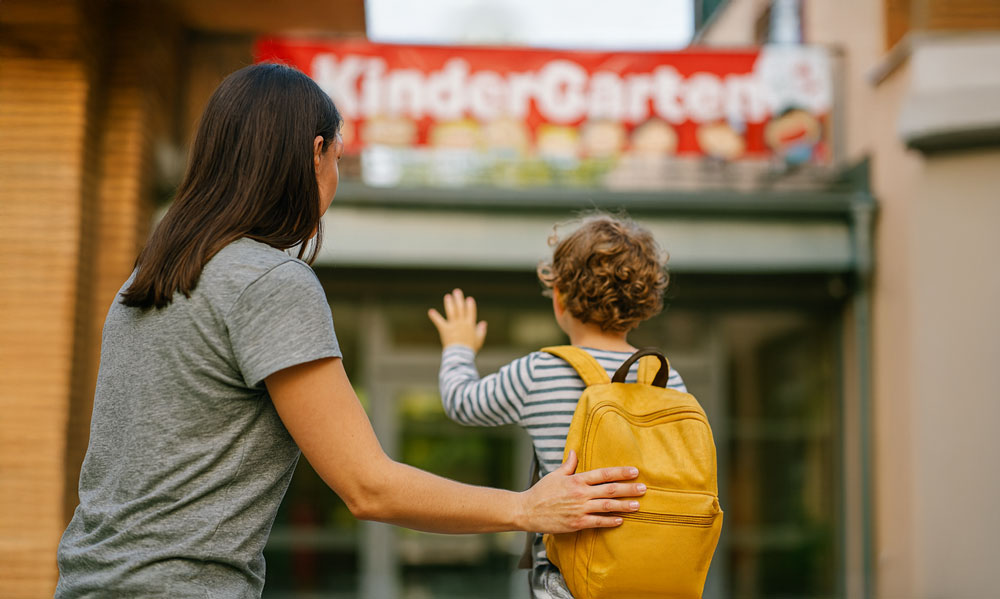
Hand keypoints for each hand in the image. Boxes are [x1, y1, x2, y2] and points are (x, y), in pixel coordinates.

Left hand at [427, 288, 487, 352]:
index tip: (469, 298)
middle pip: (460, 308)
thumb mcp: (479, 340)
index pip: (470, 312)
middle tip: (457, 291)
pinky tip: (430, 311)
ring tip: (447, 296)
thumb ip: (481, 330)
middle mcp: (461, 322)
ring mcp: (453, 325)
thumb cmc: (470, 349)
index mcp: (470, 324)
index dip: (470, 305)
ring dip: (449, 303)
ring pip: (451, 311)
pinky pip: (439, 321)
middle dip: (459, 299)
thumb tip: (484, 323)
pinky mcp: (445, 329)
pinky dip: (434, 316)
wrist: (461, 354)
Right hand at [516, 451, 645, 532]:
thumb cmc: (541, 491)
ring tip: (638, 505)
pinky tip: (621, 520)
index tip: (634, 471)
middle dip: (628, 488)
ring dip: (624, 506)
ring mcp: (579, 509)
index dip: (620, 472)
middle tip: (643, 488)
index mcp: (576, 479)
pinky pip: (597, 522)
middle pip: (609, 490)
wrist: (527, 510)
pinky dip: (610, 521)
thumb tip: (574, 452)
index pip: (603, 474)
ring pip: (607, 506)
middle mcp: (580, 493)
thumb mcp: (555, 475)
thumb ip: (568, 465)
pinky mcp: (576, 523)